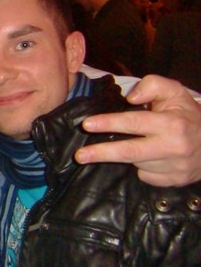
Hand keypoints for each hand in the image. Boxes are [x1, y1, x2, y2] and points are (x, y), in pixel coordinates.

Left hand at [76, 75, 200, 185]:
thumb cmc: (186, 114)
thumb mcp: (174, 91)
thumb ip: (152, 85)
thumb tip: (131, 97)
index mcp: (172, 123)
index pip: (134, 123)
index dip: (109, 123)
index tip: (87, 124)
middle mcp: (173, 147)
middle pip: (129, 152)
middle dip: (101, 153)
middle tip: (79, 155)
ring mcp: (174, 167)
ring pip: (136, 164)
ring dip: (122, 157)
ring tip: (115, 149)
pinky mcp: (173, 181)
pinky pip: (145, 176)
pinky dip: (140, 167)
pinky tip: (145, 158)